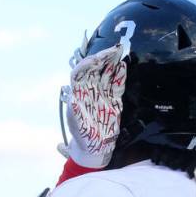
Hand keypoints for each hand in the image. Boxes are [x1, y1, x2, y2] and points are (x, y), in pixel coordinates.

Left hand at [58, 44, 126, 168]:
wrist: (94, 148)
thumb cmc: (82, 135)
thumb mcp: (76, 123)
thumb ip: (75, 110)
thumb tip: (72, 98)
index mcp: (79, 93)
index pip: (81, 73)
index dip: (88, 64)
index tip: (96, 58)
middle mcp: (90, 91)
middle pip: (95, 70)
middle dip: (103, 58)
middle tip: (113, 48)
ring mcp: (103, 95)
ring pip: (107, 75)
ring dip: (112, 63)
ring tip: (118, 51)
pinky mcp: (114, 101)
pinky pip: (117, 85)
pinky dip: (120, 76)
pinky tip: (123, 67)